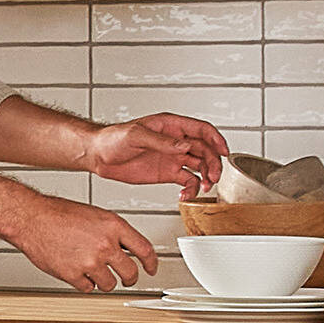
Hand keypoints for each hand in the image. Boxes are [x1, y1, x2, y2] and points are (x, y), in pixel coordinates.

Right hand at [0, 199, 160, 292]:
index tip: (151, 268)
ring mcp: (90, 261)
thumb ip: (112, 231)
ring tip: (93, 271)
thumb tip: (124, 247)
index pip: (144, 249)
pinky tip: (78, 272)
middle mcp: (105, 244)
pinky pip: (88, 288)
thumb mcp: (94, 214)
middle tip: (127, 279)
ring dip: (104, 281)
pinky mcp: (74, 275)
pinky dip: (84, 283)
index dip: (151, 263)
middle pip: (130, 272)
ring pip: (109, 284)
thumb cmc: (57, 214)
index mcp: (113, 226)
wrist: (32, 218)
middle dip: (130, 278)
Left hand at [81, 113, 229, 198]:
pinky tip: (186, 195)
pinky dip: (191, 188)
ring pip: (200, 166)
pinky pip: (187, 180)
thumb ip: (161, 141)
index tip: (224, 151)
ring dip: (206, 177)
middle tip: (213, 177)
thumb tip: (184, 146)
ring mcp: (173, 157)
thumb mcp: (136, 135)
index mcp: (171, 126)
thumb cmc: (113, 138)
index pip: (201, 130)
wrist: (99, 155)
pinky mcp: (167, 173)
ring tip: (204, 187)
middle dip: (213, 163)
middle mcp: (176, 142)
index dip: (216, 139)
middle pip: (205, 150)